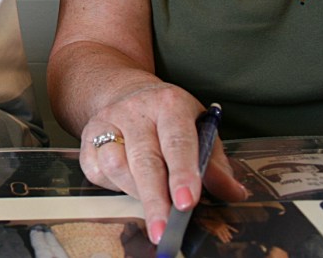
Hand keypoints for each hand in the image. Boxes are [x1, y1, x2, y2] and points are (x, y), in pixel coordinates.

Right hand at [77, 83, 247, 244]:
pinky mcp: (87, 135)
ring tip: (152, 199)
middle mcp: (136, 109)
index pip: (178, 142)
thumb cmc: (170, 118)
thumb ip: (216, 163)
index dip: (183, 174)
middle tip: (164, 230)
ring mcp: (107, 120)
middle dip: (156, 200)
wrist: (127, 92)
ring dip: (135, 192)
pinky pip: (96, 171)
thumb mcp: (200, 130)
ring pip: (116, 166)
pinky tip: (127, 183)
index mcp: (170, 104)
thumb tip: (234, 193)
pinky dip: (113, 186)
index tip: (187, 203)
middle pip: (144, 160)